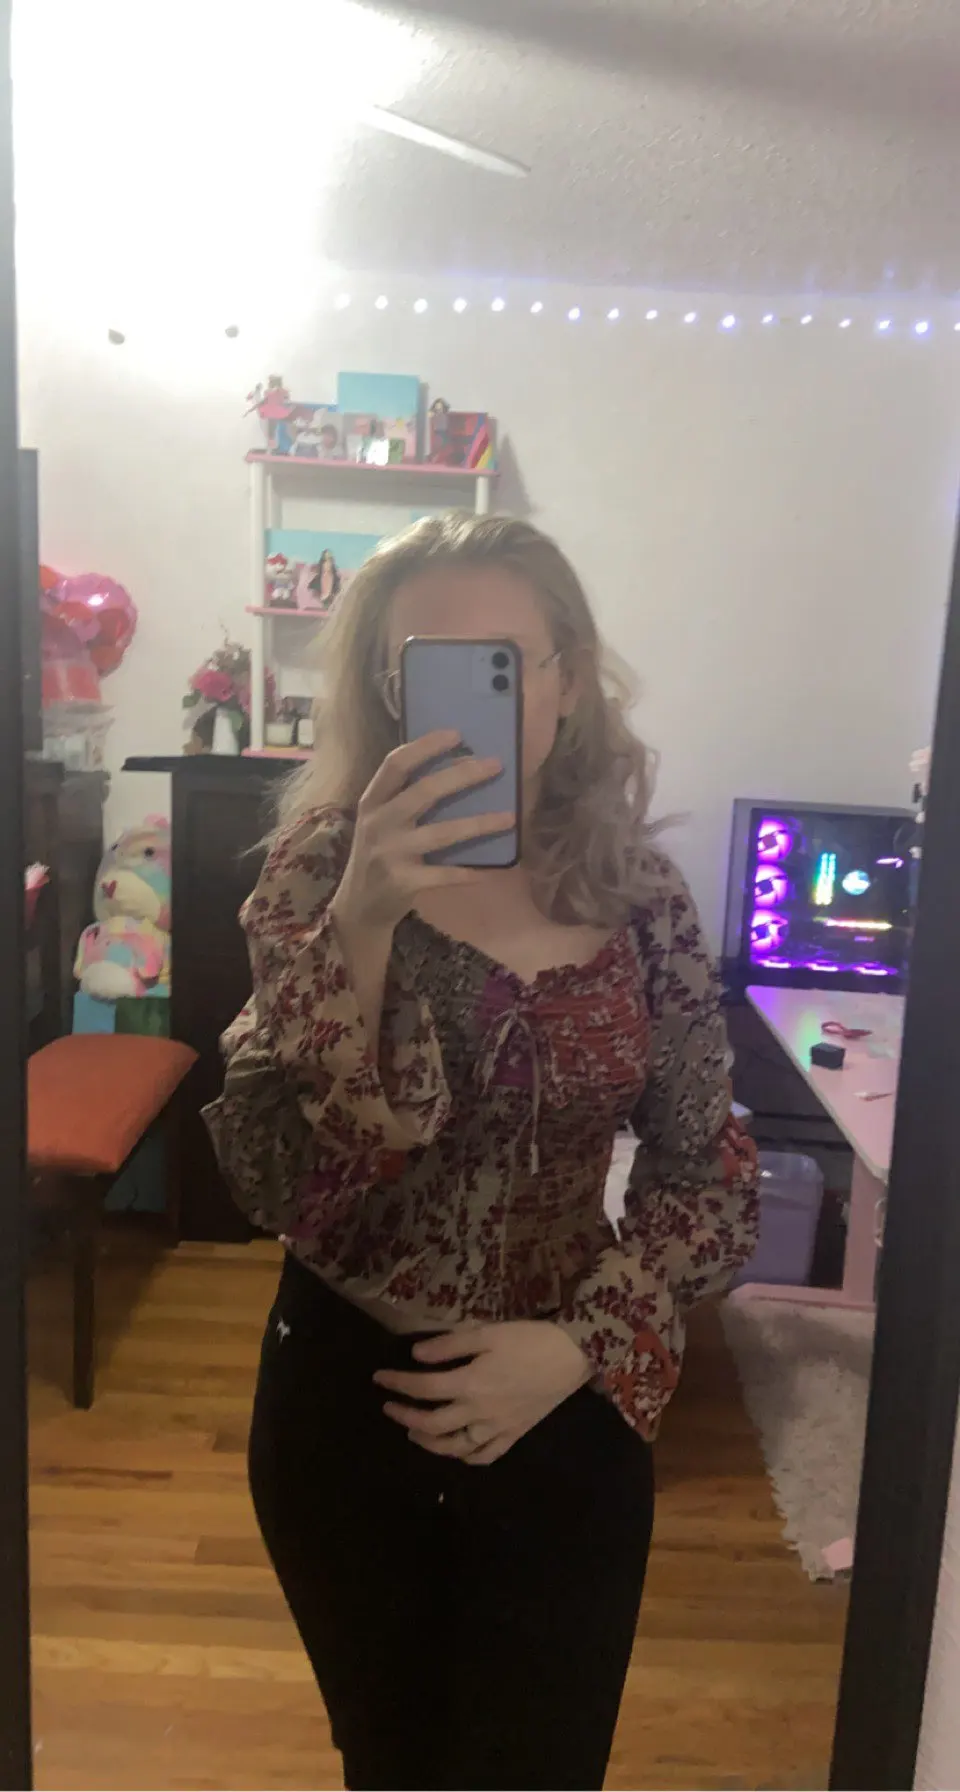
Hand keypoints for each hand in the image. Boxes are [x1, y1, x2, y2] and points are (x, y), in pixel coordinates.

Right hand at [331, 731, 514, 934]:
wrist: (358, 906)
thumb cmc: (379, 854)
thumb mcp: (380, 821)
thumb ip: (404, 798)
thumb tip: (457, 770)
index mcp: (372, 801)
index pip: (395, 764)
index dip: (425, 746)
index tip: (457, 734)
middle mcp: (378, 823)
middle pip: (424, 792)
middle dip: (462, 775)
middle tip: (495, 765)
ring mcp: (390, 853)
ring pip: (442, 833)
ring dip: (479, 824)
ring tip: (510, 817)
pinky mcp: (403, 882)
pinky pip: (444, 874)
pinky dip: (468, 872)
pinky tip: (491, 869)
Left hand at [375, 1322, 591, 1465]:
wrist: (574, 1355)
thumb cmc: (530, 1338)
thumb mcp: (488, 1332)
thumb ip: (450, 1346)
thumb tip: (416, 1356)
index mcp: (470, 1384)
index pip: (423, 1389)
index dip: (397, 1384)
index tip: (379, 1378)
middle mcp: (479, 1413)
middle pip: (433, 1424)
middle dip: (405, 1416)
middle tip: (389, 1407)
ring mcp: (497, 1428)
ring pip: (455, 1447)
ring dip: (428, 1442)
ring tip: (414, 1432)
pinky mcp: (514, 1434)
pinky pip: (486, 1456)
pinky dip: (466, 1457)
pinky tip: (457, 1450)